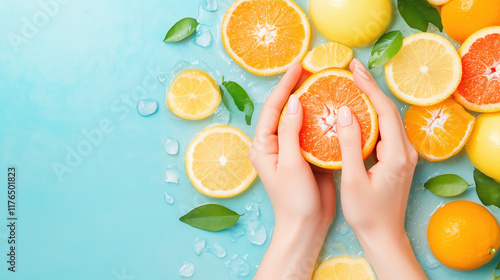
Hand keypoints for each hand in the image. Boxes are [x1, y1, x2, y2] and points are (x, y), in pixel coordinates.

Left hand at [250, 62, 334, 278]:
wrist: (307, 226)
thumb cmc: (293, 199)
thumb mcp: (289, 163)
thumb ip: (289, 132)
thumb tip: (292, 101)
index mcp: (264, 146)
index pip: (272, 108)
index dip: (284, 86)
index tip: (297, 66)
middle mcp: (275, 144)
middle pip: (285, 110)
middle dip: (296, 88)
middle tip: (311, 68)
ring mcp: (292, 149)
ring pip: (300, 119)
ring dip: (311, 101)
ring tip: (323, 81)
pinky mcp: (308, 155)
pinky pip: (314, 132)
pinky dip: (322, 119)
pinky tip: (334, 107)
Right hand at [336, 58, 425, 279]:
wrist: (383, 237)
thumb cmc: (366, 213)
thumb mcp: (352, 180)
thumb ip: (348, 145)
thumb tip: (345, 112)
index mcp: (397, 155)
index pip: (384, 111)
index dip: (369, 88)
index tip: (354, 70)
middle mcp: (406, 152)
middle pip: (389, 111)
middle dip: (371, 88)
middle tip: (352, 69)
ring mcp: (404, 156)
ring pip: (388, 120)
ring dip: (372, 100)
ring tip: (354, 84)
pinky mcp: (397, 161)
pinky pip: (386, 131)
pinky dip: (373, 116)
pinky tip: (359, 111)